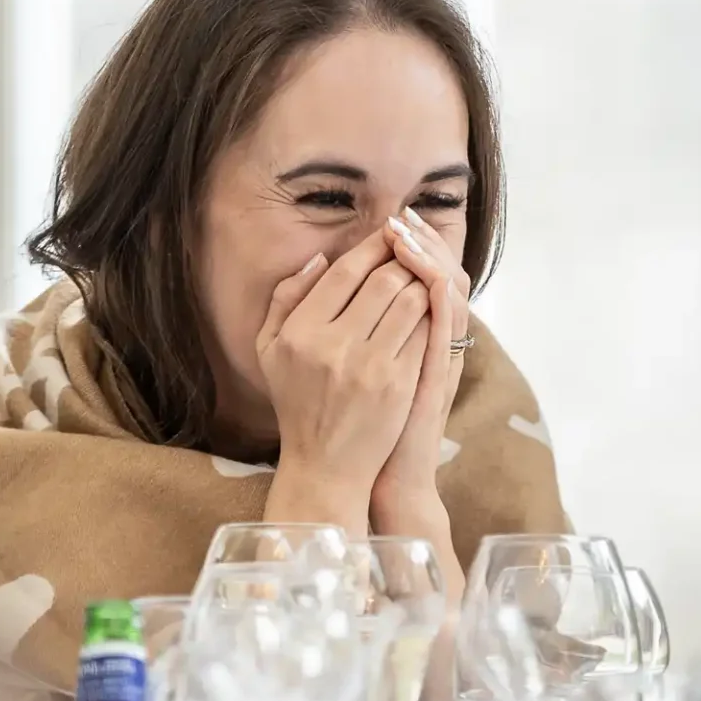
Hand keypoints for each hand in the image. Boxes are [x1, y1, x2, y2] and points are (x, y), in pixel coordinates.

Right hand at [257, 228, 430, 499]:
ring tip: (421, 276)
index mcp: (300, 333)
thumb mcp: (269, 350)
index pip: (344, 273)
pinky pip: (423, 333)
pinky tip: (430, 309)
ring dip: (421, 282)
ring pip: (410, 302)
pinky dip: (431, 315)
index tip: (387, 234)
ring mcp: (370, 366)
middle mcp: (334, 346)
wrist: (325, 466)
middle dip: (402, 259)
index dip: (371, 247)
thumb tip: (320, 260)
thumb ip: (285, 300)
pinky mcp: (399, 385)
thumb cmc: (296, 402)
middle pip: (383, 281)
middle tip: (410, 251)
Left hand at [373, 208, 470, 510]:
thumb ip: (361, 329)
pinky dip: (437, 289)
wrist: (382, 476)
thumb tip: (334, 277)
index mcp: (419, 338)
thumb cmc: (366, 426)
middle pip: (441, 272)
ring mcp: (442, 356)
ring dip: (430, 256)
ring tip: (406, 231)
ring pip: (450, 287)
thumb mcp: (364, 369)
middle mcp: (437, 342)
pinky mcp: (440, 371)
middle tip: (402, 214)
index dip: (413, 244)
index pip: (425, 275)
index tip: (393, 219)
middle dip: (421, 240)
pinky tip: (418, 269)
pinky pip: (449, 319)